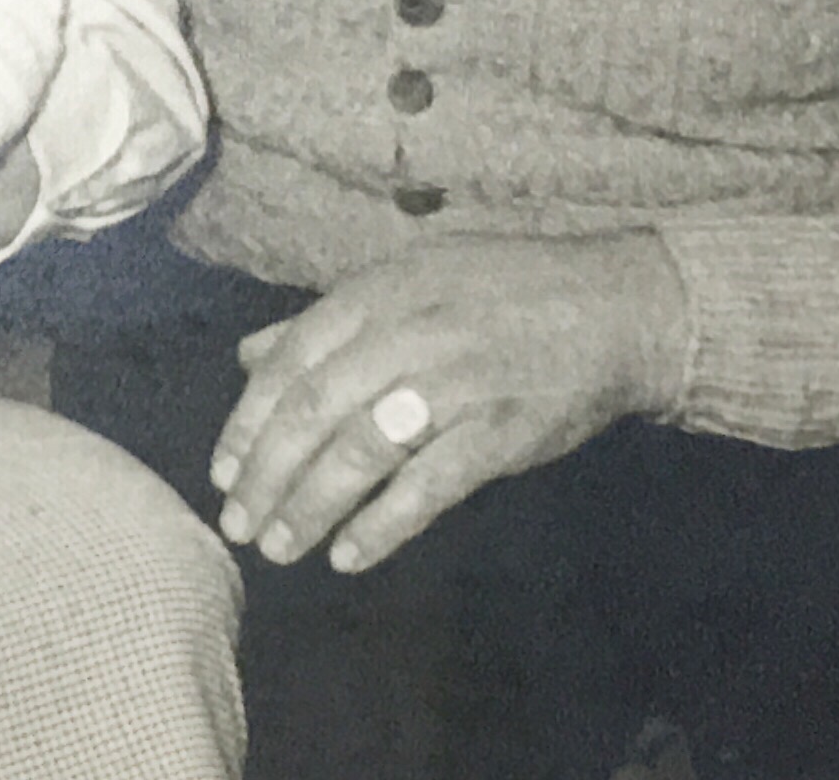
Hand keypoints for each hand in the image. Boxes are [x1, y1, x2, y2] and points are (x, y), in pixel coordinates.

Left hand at [210, 234, 687, 574]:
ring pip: (362, 452)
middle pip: (315, 410)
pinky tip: (348, 556)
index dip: (248, 422)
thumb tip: (250, 354)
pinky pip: (429, 487)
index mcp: (379, 291)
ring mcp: (457, 383)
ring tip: (281, 547)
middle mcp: (410, 332)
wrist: (616, 308)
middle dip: (267, 474)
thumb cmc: (501, 293)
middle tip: (238, 524)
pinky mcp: (502, 433)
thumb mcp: (408, 281)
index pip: (290, 361)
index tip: (222, 472)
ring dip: (311, 506)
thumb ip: (328, 322)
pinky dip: (383, 526)